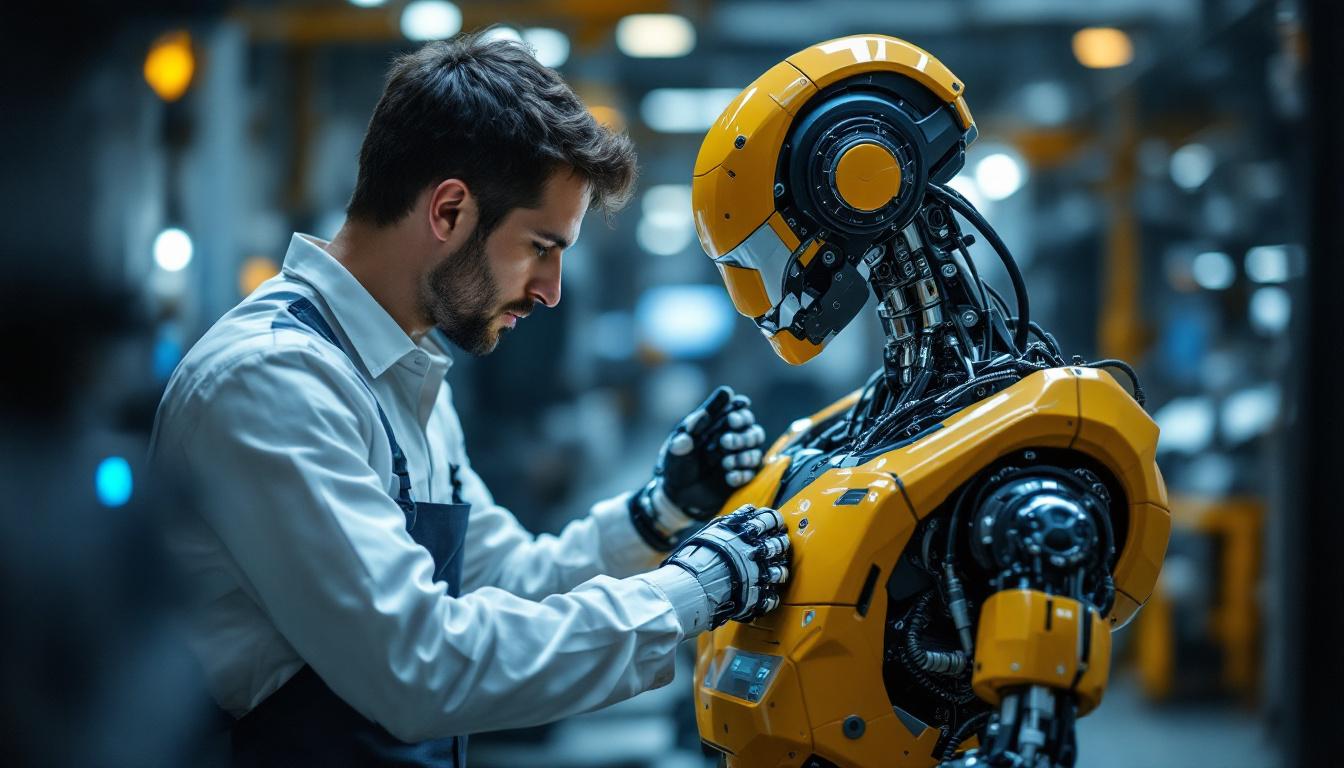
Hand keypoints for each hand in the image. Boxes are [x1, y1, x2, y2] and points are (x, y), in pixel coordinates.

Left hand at [628, 387, 768, 549]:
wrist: (680, 496)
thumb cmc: (677, 465)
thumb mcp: (675, 451)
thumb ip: (685, 436)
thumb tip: (700, 417)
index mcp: (716, 424)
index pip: (734, 409)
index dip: (738, 410)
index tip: (731, 417)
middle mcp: (731, 437)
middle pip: (751, 428)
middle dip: (742, 434)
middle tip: (725, 441)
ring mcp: (739, 456)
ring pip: (755, 450)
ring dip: (744, 455)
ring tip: (726, 463)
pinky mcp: (742, 475)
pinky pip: (752, 472)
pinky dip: (742, 474)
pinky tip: (728, 477)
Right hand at [662, 504, 789, 627]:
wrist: (694, 581)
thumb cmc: (699, 554)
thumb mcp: (714, 529)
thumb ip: (733, 521)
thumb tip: (747, 512)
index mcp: (747, 532)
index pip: (770, 518)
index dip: (774, 521)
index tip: (776, 524)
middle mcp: (757, 550)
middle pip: (779, 543)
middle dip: (780, 544)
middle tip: (778, 546)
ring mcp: (760, 572)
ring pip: (780, 570)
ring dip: (779, 571)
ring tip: (775, 572)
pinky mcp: (757, 594)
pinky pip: (771, 596)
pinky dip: (770, 596)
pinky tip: (766, 595)